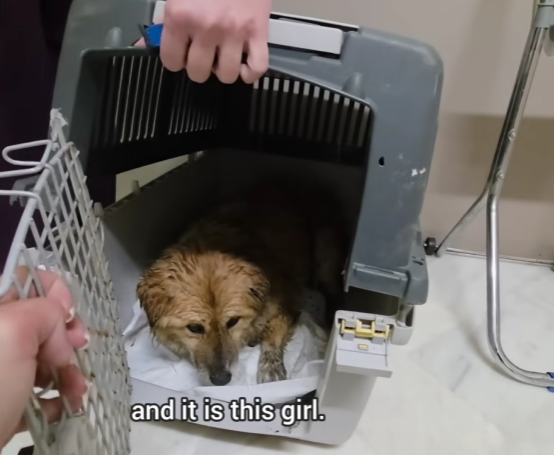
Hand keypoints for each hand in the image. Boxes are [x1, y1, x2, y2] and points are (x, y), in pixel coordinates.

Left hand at [0, 267, 88, 448]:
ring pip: (41, 355)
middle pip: (39, 319)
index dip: (53, 291)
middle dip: (65, 336)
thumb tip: (60, 323)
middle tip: (74, 351)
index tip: (67, 315)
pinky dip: (56, 395)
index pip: (24, 279)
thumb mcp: (11, 334)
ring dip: (67, 370)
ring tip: (76, 389)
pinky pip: (35, 387)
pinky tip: (63, 405)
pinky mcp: (1, 399)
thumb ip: (43, 311)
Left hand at [160, 0, 271, 83]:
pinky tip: (244, 64)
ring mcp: (234, 31)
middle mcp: (206, 26)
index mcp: (181, 15)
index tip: (181, 54)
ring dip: (224, 70)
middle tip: (204, 53)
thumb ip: (162, 21)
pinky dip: (250, 73)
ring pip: (227, 76)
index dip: (176, 59)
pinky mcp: (259, 31)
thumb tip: (143, 46)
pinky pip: (257, 68)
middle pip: (198, 72)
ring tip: (224, 57)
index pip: (171, 61)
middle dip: (200, 66)